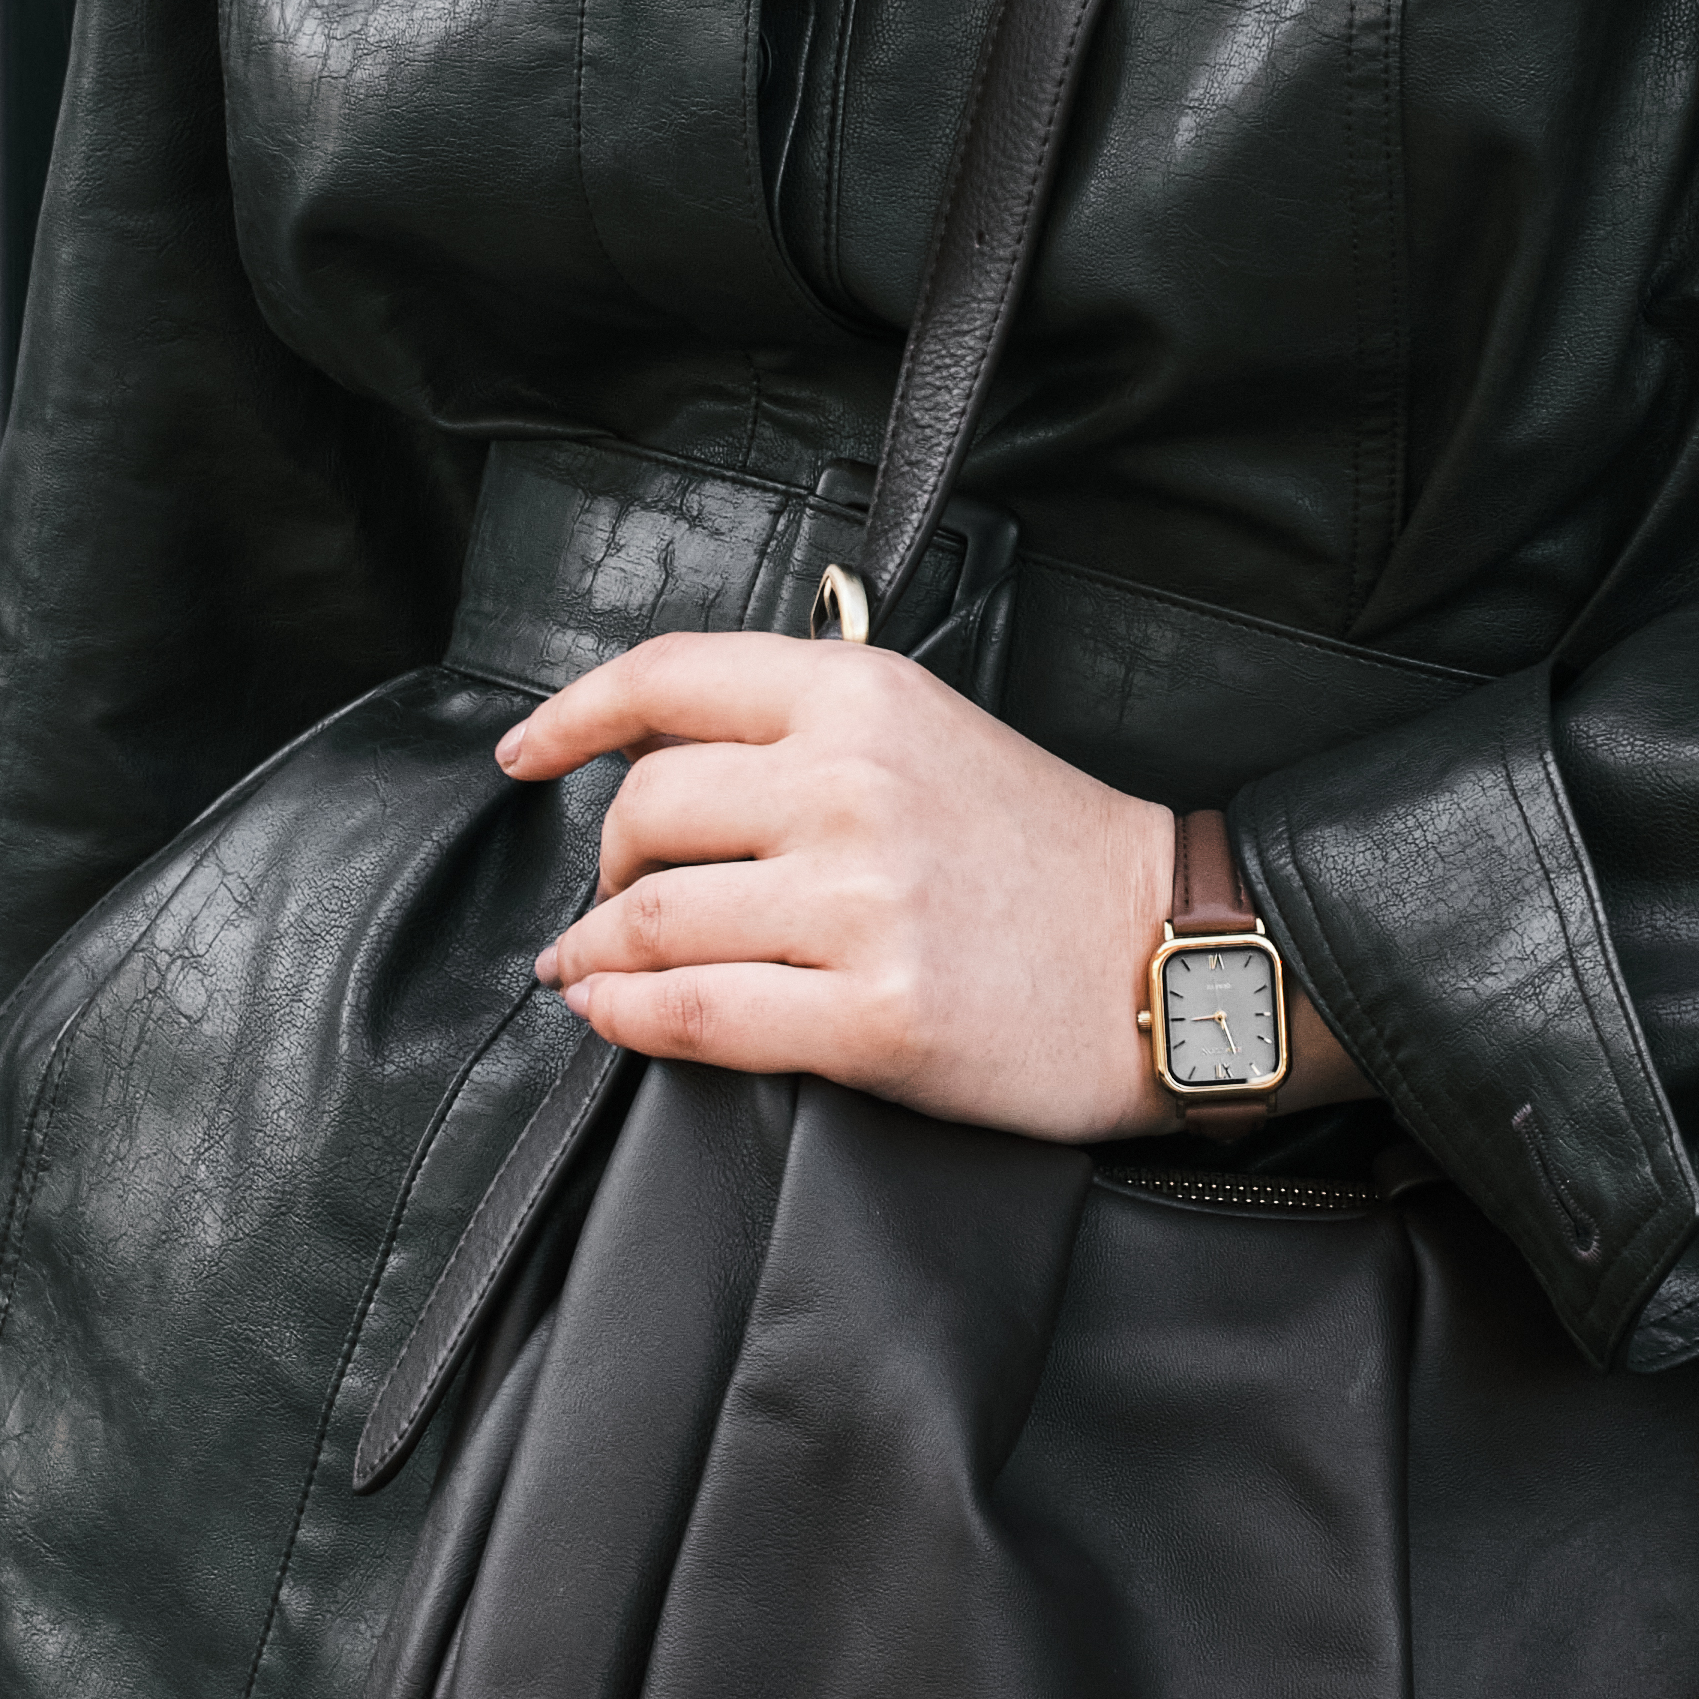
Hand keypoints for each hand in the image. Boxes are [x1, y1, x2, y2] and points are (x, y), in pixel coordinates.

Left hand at [500, 634, 1358, 1136]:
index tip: (523, 757)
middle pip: (645, 810)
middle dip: (606, 865)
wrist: (1175, 952)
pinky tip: (613, 1015)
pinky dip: (628, 1019)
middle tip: (615, 898)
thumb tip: (655, 755)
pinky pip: (697, 1016)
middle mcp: (853, 786)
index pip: (667, 678)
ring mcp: (863, 904)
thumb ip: (806, 723)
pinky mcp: (876, 1016)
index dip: (571, 718)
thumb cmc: (1047, 848)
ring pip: (653, 922)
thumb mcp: (930, 729)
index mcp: (862, 696)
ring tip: (591, 969)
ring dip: (597, 954)